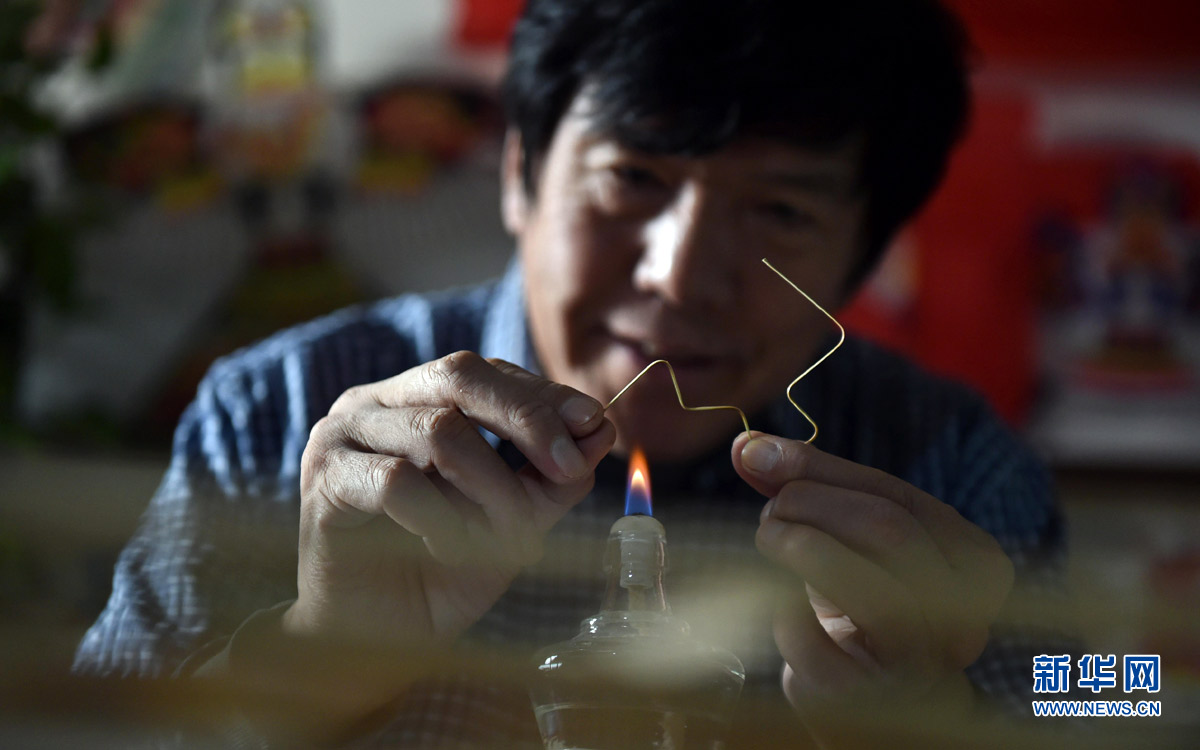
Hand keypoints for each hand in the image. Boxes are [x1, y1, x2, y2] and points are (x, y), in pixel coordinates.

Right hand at [288, 352, 614, 648]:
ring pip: (437, 432)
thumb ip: (549, 478)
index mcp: (417, 398)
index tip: (595, 423)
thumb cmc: (438, 573)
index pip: (488, 374)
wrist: (372, 640)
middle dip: (526, 420)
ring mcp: (342, 435)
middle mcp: (376, 403)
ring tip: (506, 539)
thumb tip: (600, 430)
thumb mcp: (512, 522)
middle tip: (566, 468)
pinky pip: (397, 481)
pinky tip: (451, 549)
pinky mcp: (325, 479)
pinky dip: (441, 519)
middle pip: (460, 377)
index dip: (543, 396)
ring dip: (490, 489)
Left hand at [731, 432, 1012, 738]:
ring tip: (768, 538)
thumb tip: (746, 446)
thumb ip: (809, 489)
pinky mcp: (868, 702)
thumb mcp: (850, 543)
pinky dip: (782, 612)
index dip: (821, 471)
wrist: (869, 708)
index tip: (758, 454)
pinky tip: (779, 606)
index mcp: (977, 565)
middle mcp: (963, 616)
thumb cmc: (862, 609)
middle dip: (812, 504)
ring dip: (799, 547)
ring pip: (867, 586)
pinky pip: (813, 639)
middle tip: (769, 510)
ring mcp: (920, 664)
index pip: (898, 497)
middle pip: (888, 530)